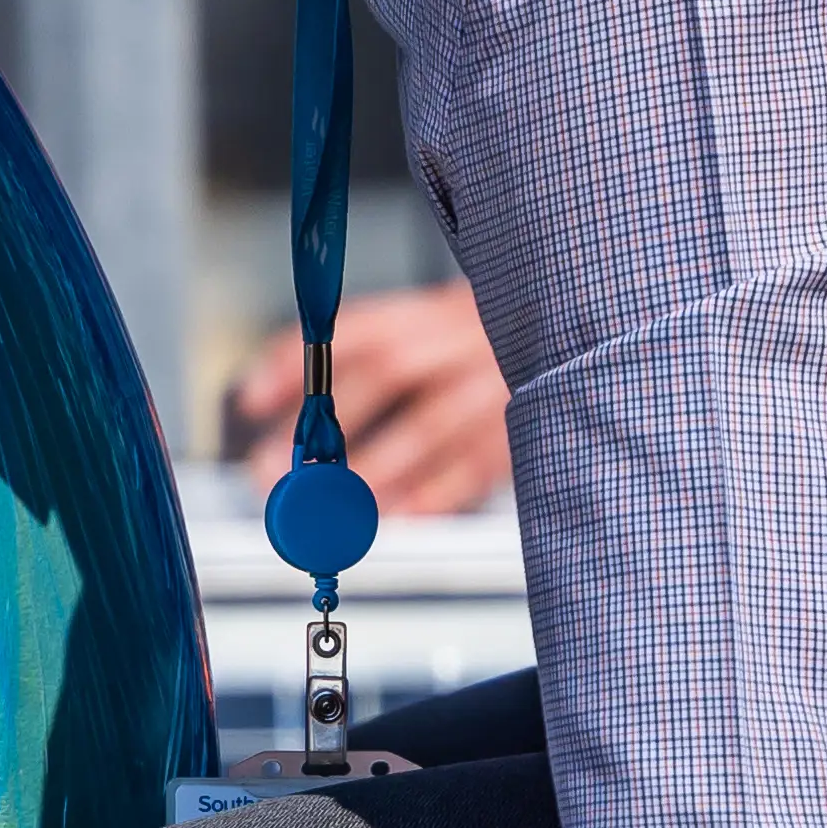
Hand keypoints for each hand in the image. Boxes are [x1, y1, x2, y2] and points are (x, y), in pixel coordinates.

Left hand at [225, 278, 516, 513]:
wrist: (576, 342)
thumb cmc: (477, 349)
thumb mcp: (423, 330)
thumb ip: (353, 354)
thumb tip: (262, 391)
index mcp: (430, 309)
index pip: (355, 324)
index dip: (298, 359)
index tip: (250, 398)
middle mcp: (465, 336)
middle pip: (390, 369)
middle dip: (326, 424)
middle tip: (273, 469)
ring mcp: (500, 381)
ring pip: (431, 425)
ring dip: (371, 470)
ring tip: (326, 505)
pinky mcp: (527, 428)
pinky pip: (475, 465)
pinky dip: (431, 496)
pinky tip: (394, 517)